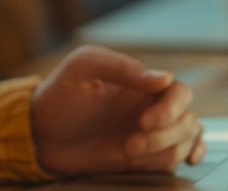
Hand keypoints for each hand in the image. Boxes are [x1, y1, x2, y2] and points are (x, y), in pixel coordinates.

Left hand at [30, 45, 204, 174]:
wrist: (40, 135)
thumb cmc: (59, 95)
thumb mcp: (83, 68)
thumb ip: (121, 67)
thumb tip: (164, 78)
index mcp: (138, 81)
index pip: (178, 92)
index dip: (169, 109)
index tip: (142, 122)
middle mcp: (148, 105)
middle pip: (186, 118)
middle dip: (165, 134)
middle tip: (131, 143)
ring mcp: (148, 131)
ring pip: (185, 139)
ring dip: (165, 150)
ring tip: (129, 152)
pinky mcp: (143, 155)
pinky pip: (175, 156)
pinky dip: (182, 157)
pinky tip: (185, 160)